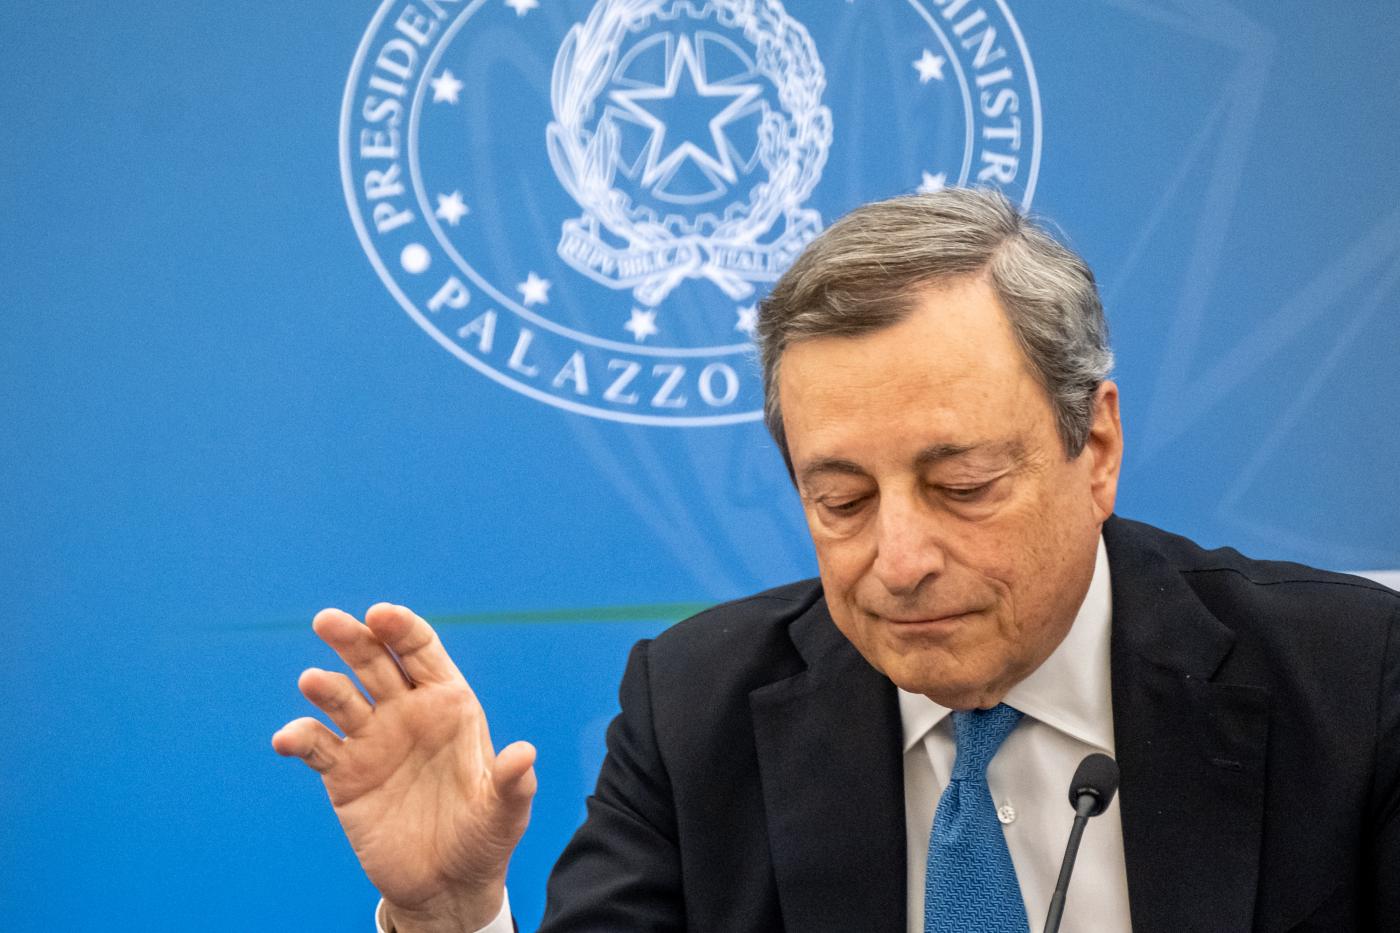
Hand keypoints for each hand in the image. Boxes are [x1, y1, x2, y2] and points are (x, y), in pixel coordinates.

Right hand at [272, 604, 535, 931]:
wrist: (446, 884)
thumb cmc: (484, 838)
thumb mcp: (504, 813)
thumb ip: (512, 782)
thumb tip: (524, 754)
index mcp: (449, 704)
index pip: (422, 651)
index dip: (402, 628)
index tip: (381, 614)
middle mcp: (408, 712)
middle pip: (375, 662)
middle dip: (353, 638)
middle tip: (329, 621)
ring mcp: (373, 740)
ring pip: (342, 698)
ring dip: (324, 687)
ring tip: (312, 682)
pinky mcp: (344, 774)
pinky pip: (316, 746)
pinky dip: (298, 738)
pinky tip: (288, 739)